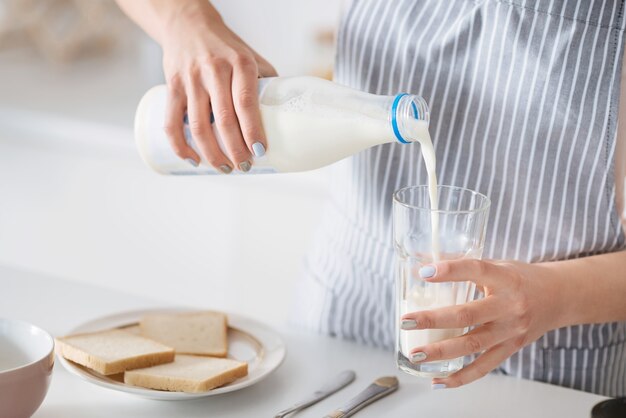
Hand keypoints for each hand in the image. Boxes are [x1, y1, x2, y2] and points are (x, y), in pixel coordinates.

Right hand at [160, 2, 276, 171]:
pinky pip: (172, 123)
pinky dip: (180, 146)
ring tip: (225, 168)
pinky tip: (193, 160)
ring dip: (212, 154)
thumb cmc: (226, 47)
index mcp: (240, 64)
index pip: (246, 102)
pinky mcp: (172, 86)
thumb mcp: (251, 57)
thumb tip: (287, 115)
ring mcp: (191, 80)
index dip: (253, 130)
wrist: (188, 24)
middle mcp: (215, 71)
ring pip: (199, 126)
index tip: (260, 151)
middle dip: (235, 150)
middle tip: (245, 166)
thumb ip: (266, 83)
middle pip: (224, 120)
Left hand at [400, 259, 564, 388]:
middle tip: (406, 320)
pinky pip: (483, 368)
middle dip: (433, 319)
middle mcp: (509, 306)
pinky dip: (459, 377)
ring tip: (415, 354)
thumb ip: (461, 264)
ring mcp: (511, 331)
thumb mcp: (496, 264)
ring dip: (440, 352)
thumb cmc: (521, 278)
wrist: (559, 297)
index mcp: (505, 278)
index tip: (424, 272)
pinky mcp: (511, 349)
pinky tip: (437, 380)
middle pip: (468, 315)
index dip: (450, 271)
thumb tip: (420, 260)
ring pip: (472, 345)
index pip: (476, 270)